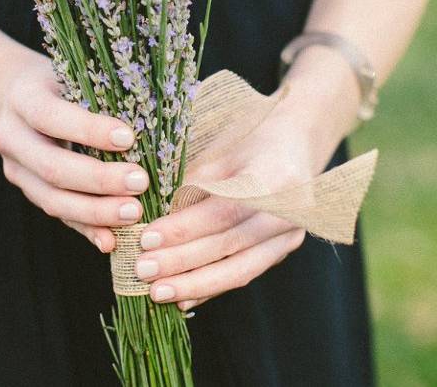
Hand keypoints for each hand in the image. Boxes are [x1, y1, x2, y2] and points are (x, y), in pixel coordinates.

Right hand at [0, 49, 148, 251]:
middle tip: (141, 182)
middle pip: (52, 167)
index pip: (52, 117)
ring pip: (52, 199)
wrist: (15, 96)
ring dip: (96, 211)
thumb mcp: (73, 73)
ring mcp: (16, 169)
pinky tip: (112, 240)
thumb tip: (156, 112)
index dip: (89, 130)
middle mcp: (11, 137)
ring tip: (135, 213)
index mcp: (23, 98)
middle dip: (99, 179)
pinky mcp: (29, 191)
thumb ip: (102, 91)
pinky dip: (86, 229)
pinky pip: (58, 215)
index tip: (129, 138)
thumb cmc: (61, 79)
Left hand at [135, 103, 335, 309]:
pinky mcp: (282, 250)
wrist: (294, 141)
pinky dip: (211, 287)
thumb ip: (192, 182)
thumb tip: (152, 215)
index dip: (184, 229)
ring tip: (157, 292)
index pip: (223, 211)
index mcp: (274, 178)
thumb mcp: (220, 149)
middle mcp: (289, 212)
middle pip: (230, 245)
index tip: (146, 238)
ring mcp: (289, 235)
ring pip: (240, 270)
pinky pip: (244, 274)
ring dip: (195, 284)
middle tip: (142, 269)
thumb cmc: (249, 138)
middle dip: (182, 262)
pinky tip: (182, 298)